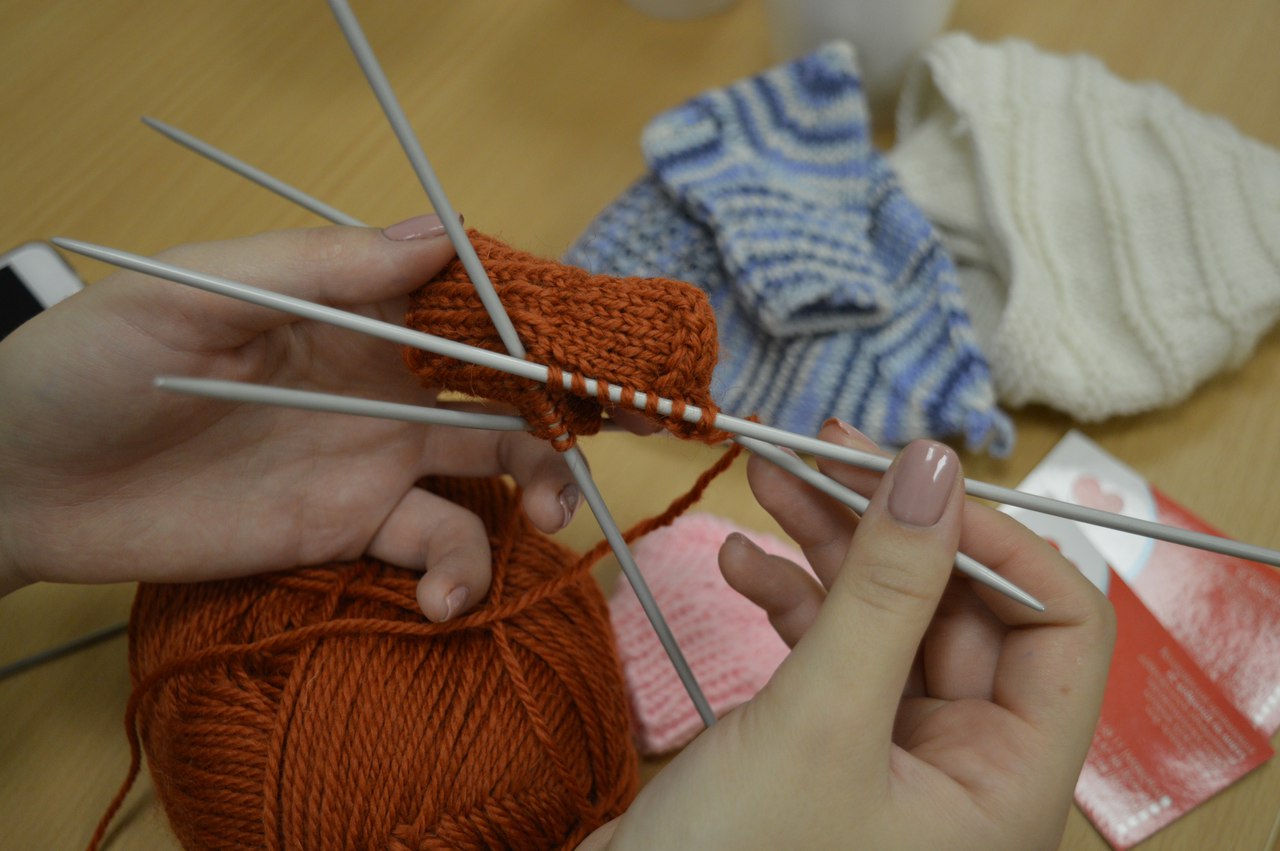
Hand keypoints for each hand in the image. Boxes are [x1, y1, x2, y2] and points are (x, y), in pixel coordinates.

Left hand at [0, 216, 581, 620]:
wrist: (26, 483)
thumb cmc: (96, 363)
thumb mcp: (200, 293)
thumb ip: (321, 268)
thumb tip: (444, 232)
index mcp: (356, 307)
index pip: (475, 299)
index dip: (550, 314)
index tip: (613, 339)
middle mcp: (384, 378)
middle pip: (510, 382)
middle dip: (580, 398)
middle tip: (639, 423)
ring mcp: (375, 458)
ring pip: (498, 466)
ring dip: (543, 490)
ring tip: (549, 524)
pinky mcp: (352, 531)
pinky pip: (437, 550)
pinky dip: (457, 577)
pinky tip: (436, 603)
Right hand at [582, 422, 1114, 849]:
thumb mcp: (819, 718)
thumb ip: (885, 588)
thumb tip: (933, 464)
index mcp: (1010, 783)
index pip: (1060, 626)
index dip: (997, 540)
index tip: (912, 480)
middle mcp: (968, 769)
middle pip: (960, 607)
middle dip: (888, 524)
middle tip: (820, 452)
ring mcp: (898, 757)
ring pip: (890, 617)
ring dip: (831, 547)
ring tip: (769, 480)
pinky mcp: (835, 745)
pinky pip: (836, 650)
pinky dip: (793, 600)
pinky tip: (743, 564)